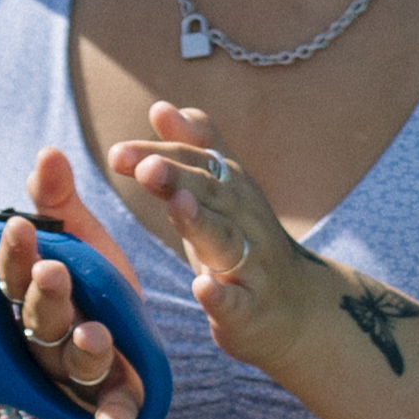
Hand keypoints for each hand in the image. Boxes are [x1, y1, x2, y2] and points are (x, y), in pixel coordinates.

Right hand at [0, 145, 152, 418]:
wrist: (117, 342)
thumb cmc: (86, 284)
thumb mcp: (79, 240)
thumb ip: (59, 202)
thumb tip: (49, 152)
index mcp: (35, 293)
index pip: (16, 274)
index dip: (16, 254)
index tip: (22, 225)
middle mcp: (47, 335)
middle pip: (40, 319)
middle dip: (46, 297)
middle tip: (54, 271)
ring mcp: (76, 370)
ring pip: (73, 363)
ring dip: (80, 351)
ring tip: (95, 335)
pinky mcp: (111, 397)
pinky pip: (106, 416)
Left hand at [105, 100, 316, 364]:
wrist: (299, 307)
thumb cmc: (248, 242)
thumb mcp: (224, 193)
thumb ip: (195, 149)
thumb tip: (161, 106)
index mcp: (232, 192)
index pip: (197, 165)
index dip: (162, 155)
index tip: (119, 151)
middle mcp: (245, 221)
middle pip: (211, 195)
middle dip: (179, 179)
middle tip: (146, 167)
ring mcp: (251, 266)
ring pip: (226, 241)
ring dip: (202, 223)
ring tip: (178, 206)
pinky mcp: (251, 311)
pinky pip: (237, 303)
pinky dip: (221, 296)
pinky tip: (202, 288)